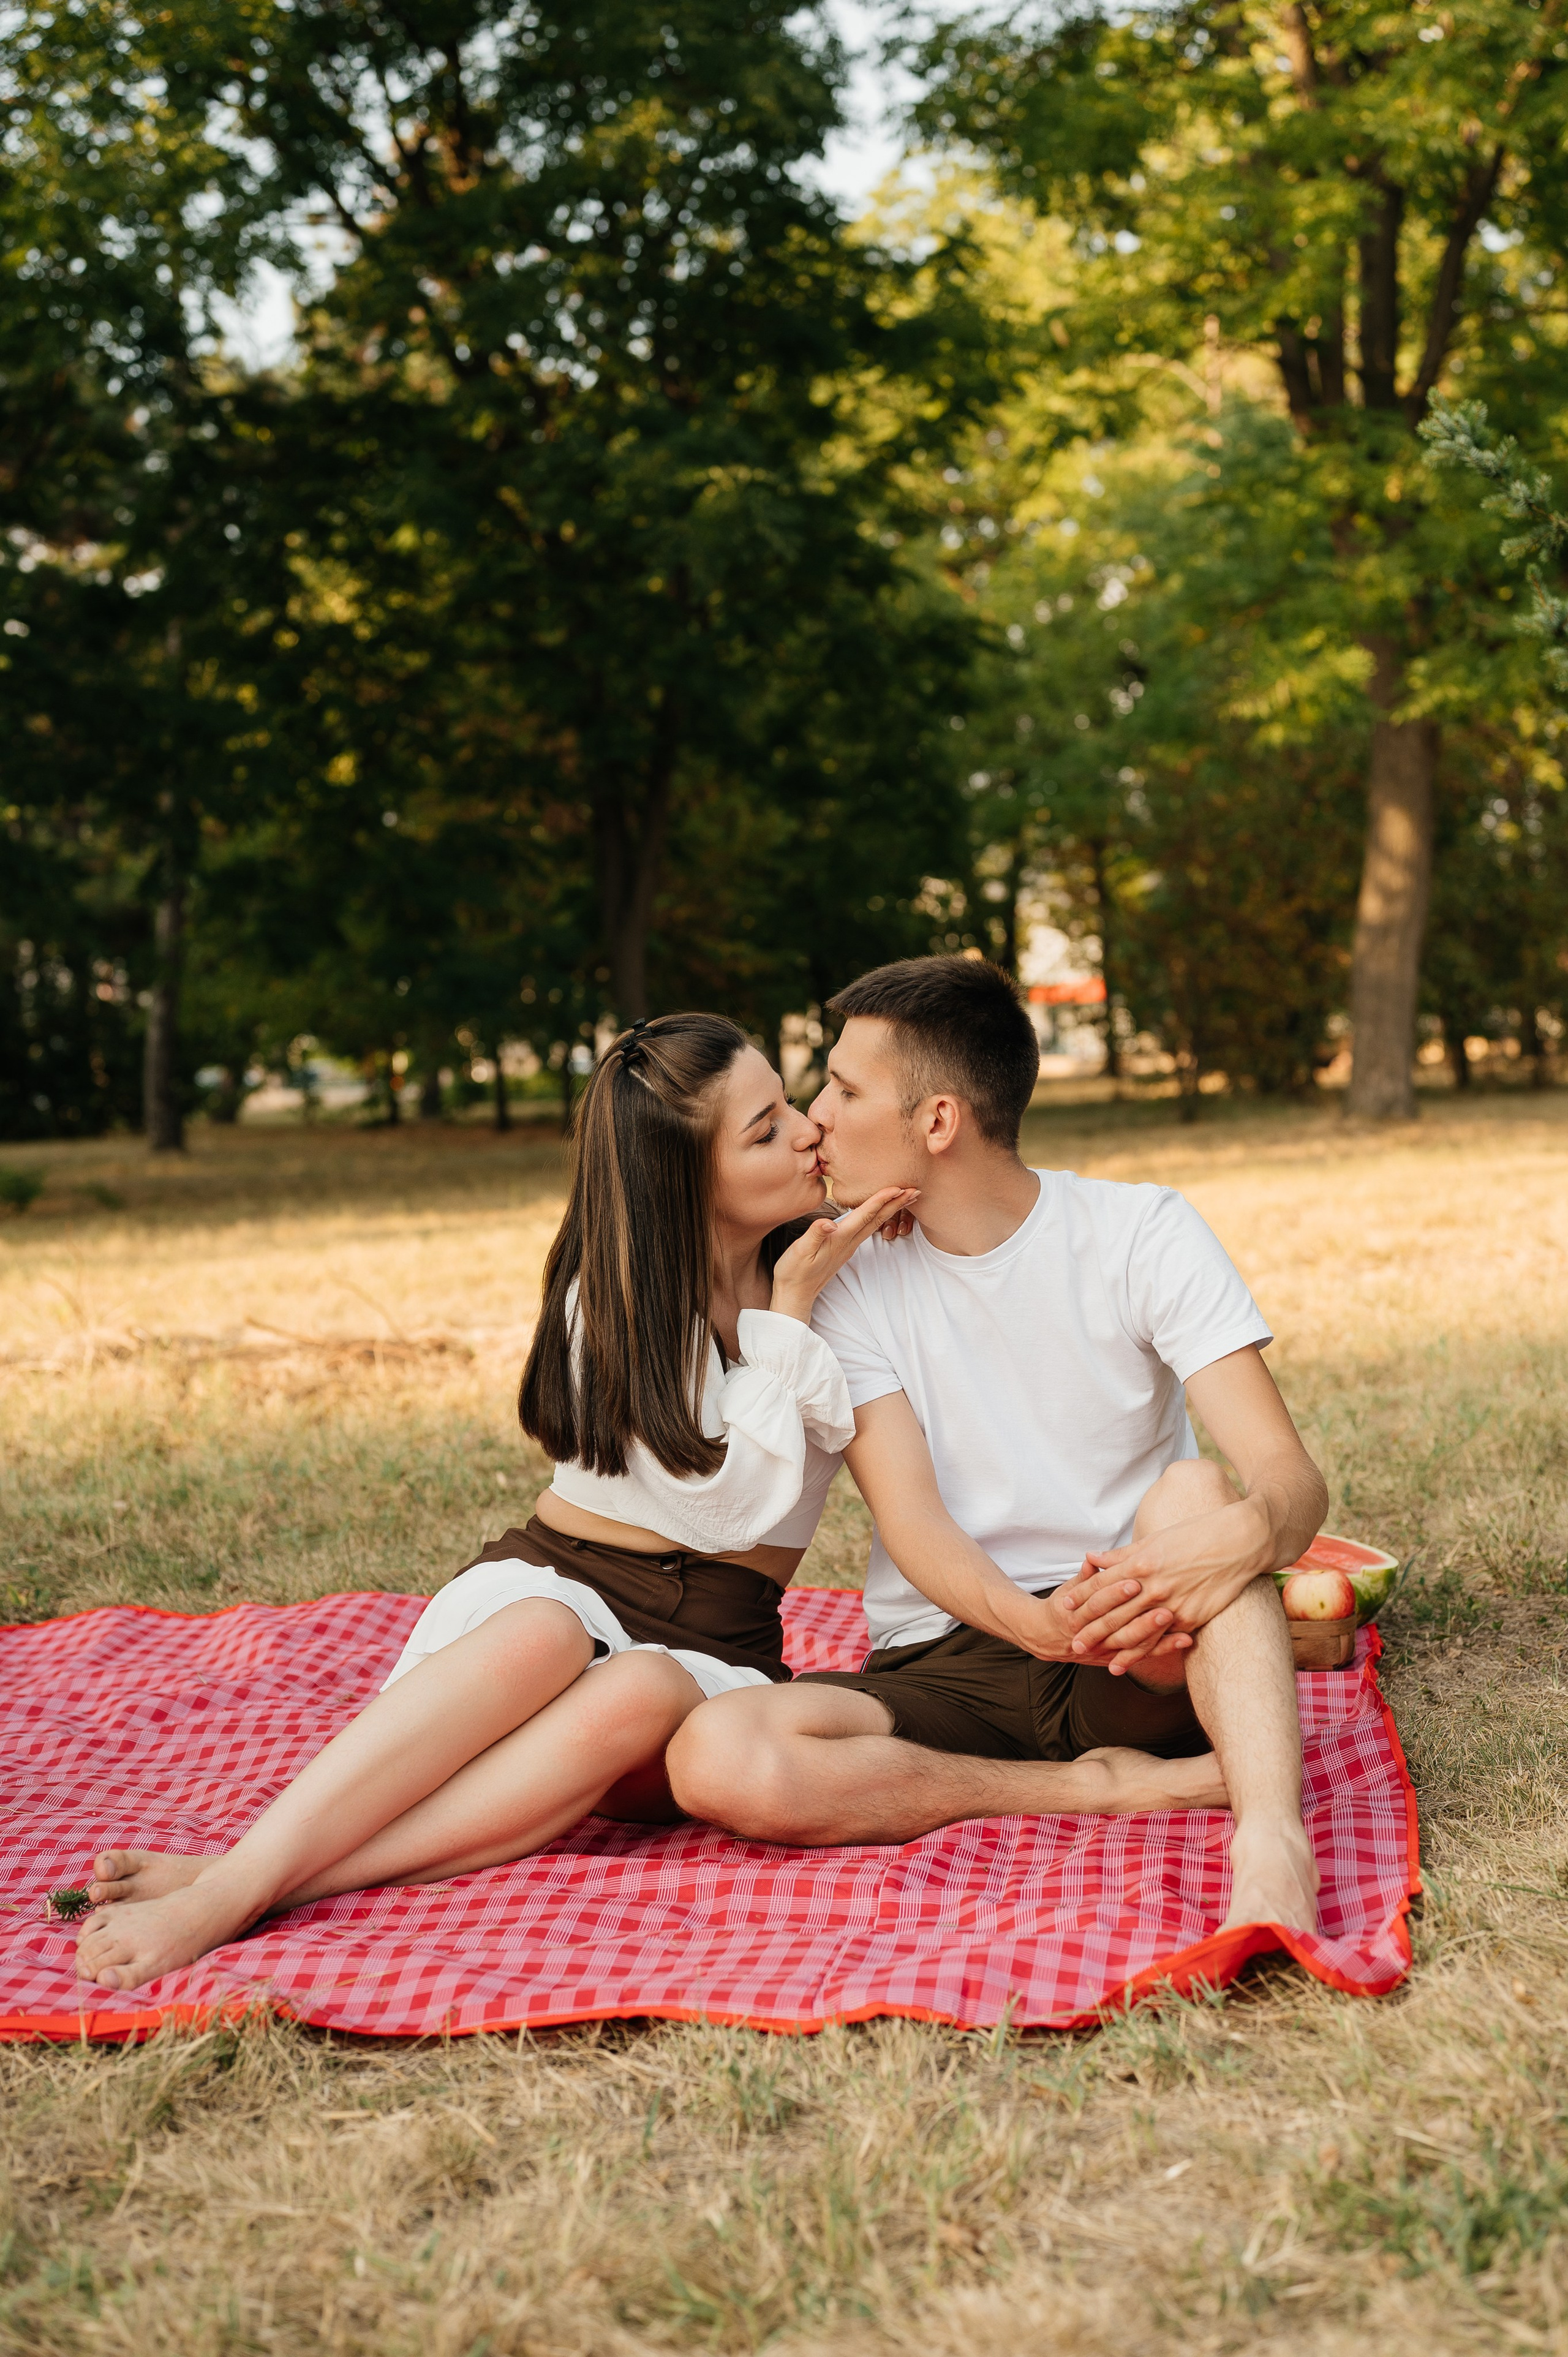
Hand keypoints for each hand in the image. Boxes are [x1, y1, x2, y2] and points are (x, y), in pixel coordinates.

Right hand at [770, 1188, 919, 1319]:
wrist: (795, 1294)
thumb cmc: (794, 1272)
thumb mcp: (800, 1251)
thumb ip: (815, 1235)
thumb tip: (829, 1222)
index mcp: (840, 1239)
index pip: (865, 1215)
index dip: (881, 1200)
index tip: (898, 1187)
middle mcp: (849, 1242)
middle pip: (878, 1219)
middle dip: (897, 1203)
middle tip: (915, 1189)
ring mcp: (848, 1247)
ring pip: (875, 1224)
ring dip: (891, 1210)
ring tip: (905, 1199)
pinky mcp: (844, 1249)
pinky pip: (867, 1230)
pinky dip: (879, 1218)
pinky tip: (882, 1214)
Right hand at [997, 1579, 1193, 1672]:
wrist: (1047, 1637)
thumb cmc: (1065, 1605)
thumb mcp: (1069, 1588)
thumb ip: (1085, 1576)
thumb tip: (1092, 1558)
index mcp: (1075, 1611)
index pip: (1097, 1600)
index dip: (1114, 1592)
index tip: (1133, 1581)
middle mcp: (1089, 1633)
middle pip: (1116, 1625)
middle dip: (1139, 1617)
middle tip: (1163, 1606)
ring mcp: (1104, 1648)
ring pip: (1131, 1643)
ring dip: (1154, 1633)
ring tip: (1175, 1619)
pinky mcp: (1118, 1657)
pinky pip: (1143, 1654)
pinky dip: (1165, 1648)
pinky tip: (1185, 1640)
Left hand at [1059, 1498, 1273, 1668]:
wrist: (1239, 1541)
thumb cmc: (1196, 1534)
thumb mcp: (1155, 1539)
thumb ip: (1123, 1555)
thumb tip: (1094, 1558)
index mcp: (1142, 1562)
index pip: (1103, 1583)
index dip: (1082, 1596)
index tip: (1065, 1607)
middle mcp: (1153, 1585)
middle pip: (1115, 1612)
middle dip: (1092, 1629)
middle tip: (1073, 1643)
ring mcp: (1173, 1604)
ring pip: (1137, 1631)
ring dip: (1116, 1647)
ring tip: (1101, 1661)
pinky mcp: (1192, 1617)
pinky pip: (1164, 1638)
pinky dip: (1147, 1651)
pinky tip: (1134, 1661)